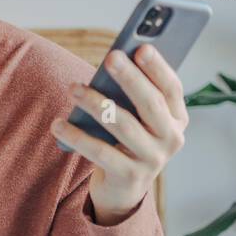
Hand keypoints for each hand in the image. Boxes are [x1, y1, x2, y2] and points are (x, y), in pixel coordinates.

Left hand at [51, 44, 187, 223]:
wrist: (124, 187)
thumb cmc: (126, 140)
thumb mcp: (136, 118)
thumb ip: (131, 95)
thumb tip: (113, 63)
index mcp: (177, 118)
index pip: (171, 88)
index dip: (158, 68)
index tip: (142, 47)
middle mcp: (172, 139)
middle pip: (150, 104)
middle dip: (130, 78)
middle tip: (110, 57)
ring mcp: (153, 160)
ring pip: (123, 126)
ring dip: (96, 103)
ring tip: (73, 88)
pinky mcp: (130, 177)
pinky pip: (100, 152)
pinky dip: (77, 137)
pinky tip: (58, 124)